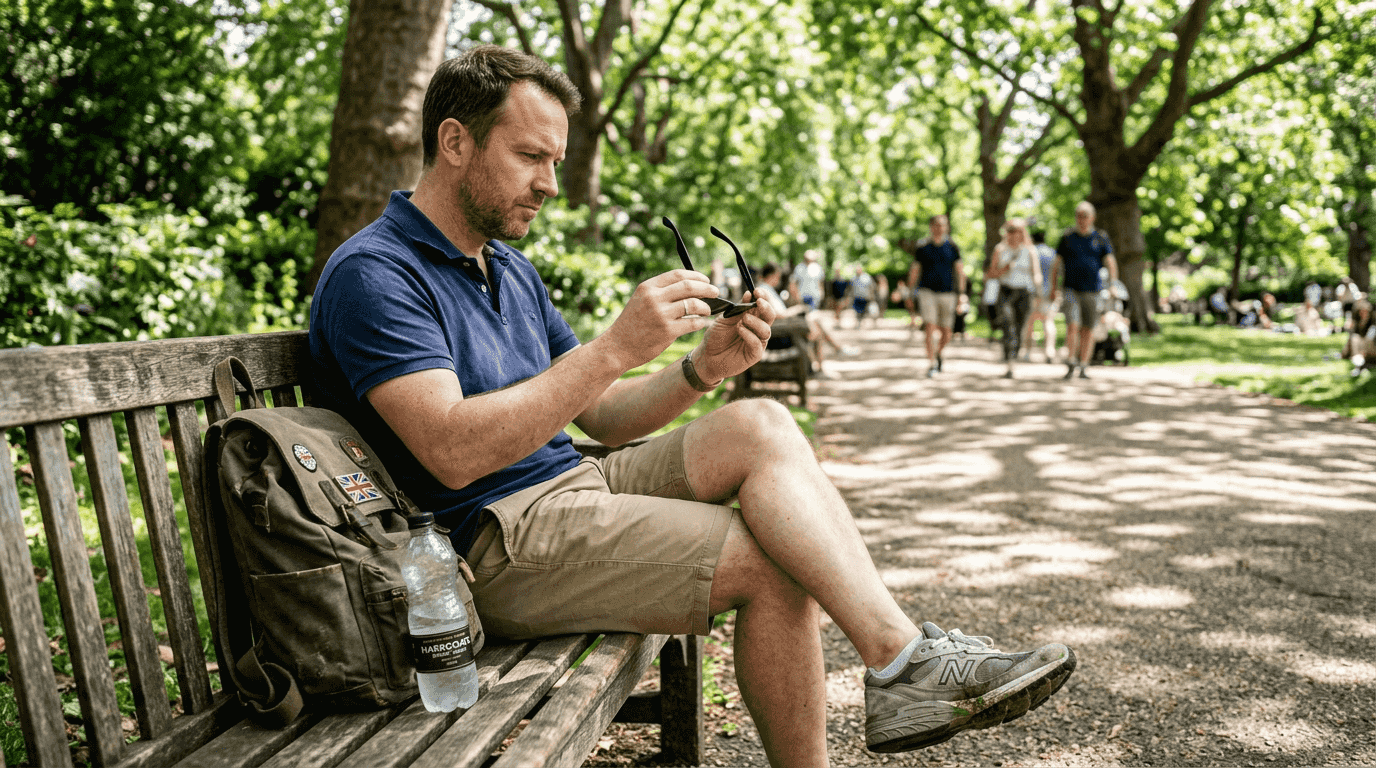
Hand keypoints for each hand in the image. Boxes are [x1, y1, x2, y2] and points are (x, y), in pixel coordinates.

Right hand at [601, 269, 721, 370]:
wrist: (617, 346)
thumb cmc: (632, 324)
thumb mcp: (641, 300)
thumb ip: (660, 292)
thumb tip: (688, 286)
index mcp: (648, 287)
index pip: (678, 274)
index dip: (696, 276)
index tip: (705, 280)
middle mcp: (654, 298)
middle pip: (689, 286)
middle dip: (707, 288)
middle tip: (716, 291)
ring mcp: (661, 315)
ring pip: (694, 304)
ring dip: (705, 307)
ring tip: (707, 310)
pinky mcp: (667, 331)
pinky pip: (693, 323)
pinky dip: (700, 322)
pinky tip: (700, 323)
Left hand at [694, 290, 777, 382]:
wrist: (707, 357)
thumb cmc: (716, 337)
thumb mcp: (725, 319)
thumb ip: (738, 309)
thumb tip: (749, 294)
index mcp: (752, 317)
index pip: (763, 305)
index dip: (763, 297)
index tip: (757, 291)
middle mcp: (757, 329)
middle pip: (770, 316)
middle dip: (766, 307)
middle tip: (758, 301)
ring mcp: (757, 342)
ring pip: (766, 330)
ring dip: (755, 322)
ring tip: (743, 319)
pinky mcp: (754, 354)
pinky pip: (757, 344)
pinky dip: (749, 335)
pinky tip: (740, 329)